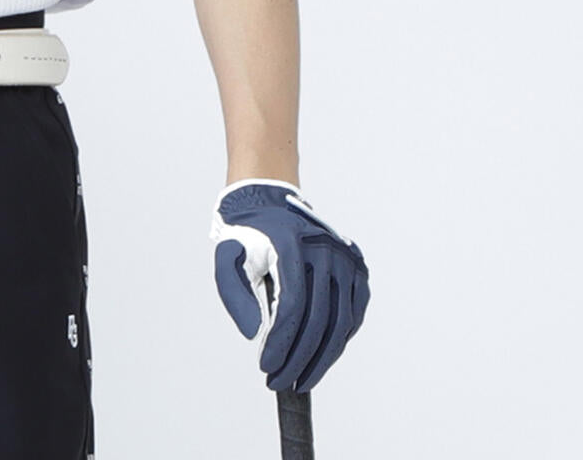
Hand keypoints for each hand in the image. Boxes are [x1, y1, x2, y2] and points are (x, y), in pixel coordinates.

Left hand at [209, 177, 368, 392]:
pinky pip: (354, 311)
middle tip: (282, 382)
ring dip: (322, 358)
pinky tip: (325, 355)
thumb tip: (257, 335)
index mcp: (290, 244)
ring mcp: (344, 257)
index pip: (292, 305)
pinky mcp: (355, 266)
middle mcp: (323, 248)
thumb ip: (235, 296)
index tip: (267, 367)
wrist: (267, 200)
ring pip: (340, 321)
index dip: (281, 343)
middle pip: (317, 319)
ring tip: (303, 379)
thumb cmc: (246, 232)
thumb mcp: (226, 257)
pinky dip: (341, 338)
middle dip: (299, 359)